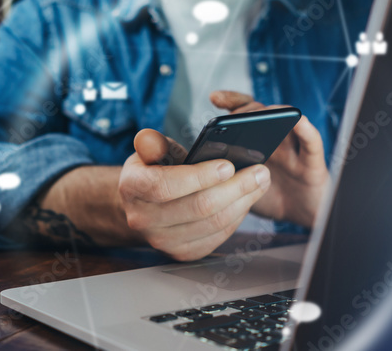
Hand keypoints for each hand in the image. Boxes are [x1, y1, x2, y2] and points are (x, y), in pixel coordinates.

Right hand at [117, 129, 269, 260]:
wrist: (144, 206)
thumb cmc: (152, 172)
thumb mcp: (148, 152)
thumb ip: (152, 144)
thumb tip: (148, 138)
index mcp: (131, 187)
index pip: (165, 185)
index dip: (199, 176)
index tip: (228, 165)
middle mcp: (143, 219)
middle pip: (198, 207)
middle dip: (235, 187)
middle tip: (259, 172)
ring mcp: (163, 241)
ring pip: (213, 223)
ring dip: (243, 202)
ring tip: (260, 182)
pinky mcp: (182, 253)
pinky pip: (218, 236)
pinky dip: (237, 217)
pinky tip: (246, 200)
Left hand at [210, 91, 329, 226]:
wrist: (303, 217)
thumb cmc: (273, 198)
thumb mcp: (242, 185)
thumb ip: (227, 173)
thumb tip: (198, 167)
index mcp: (257, 141)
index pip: (244, 113)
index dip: (230, 100)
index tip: (214, 97)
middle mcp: (275, 138)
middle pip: (262, 112)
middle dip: (247, 108)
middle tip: (234, 116)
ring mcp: (294, 147)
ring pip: (286, 119)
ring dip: (273, 112)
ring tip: (259, 114)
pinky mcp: (312, 161)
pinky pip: (311, 141)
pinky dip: (306, 129)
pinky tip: (297, 120)